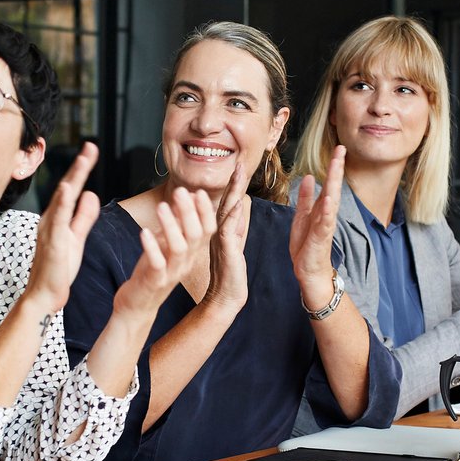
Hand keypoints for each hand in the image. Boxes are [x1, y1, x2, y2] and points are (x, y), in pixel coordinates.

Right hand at [23, 142, 102, 315]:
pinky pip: (56, 221)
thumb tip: (90, 194)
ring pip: (61, 200)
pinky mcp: (52, 244)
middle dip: (79, 167)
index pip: (72, 189)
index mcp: (58, 217)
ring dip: (72, 179)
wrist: (45, 295)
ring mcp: (49, 230)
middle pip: (66, 188)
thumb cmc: (58, 268)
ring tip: (83, 161)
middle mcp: (51, 220)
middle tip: (91, 147)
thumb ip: (83, 217)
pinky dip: (61, 204)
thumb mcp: (76, 237)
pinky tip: (66, 190)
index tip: (91, 150)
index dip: (82, 169)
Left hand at [116, 185, 213, 315]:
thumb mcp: (167, 243)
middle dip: (189, 212)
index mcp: (191, 253)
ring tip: (162, 207)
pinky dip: (151, 247)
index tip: (197, 192)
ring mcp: (172, 273)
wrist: (139, 304)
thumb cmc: (153, 270)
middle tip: (179, 192)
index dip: (204, 211)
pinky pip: (158, 264)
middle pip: (195, 235)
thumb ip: (177, 223)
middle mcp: (186, 262)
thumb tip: (186, 196)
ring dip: (170, 225)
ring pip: (179, 248)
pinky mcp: (155, 282)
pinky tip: (144, 232)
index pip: (206, 230)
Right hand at [203, 163, 252, 313]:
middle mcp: (219, 231)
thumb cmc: (230, 273)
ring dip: (231, 191)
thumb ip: (237, 227)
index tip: (240, 166)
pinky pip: (228, 229)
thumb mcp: (234, 245)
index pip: (229, 202)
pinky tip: (238, 202)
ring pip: (224, 210)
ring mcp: (220, 239)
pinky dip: (233, 214)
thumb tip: (239, 209)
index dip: (235, 185)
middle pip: (226, 201)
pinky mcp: (225, 249)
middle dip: (233, 181)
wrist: (225, 297)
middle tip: (238, 163)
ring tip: (237, 174)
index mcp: (223, 229)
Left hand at [289, 144, 346, 307]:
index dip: (333, 166)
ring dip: (334, 185)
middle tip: (341, 150)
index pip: (329, 183)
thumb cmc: (307, 245)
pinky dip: (328, 211)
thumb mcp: (302, 216)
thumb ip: (306, 197)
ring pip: (331, 201)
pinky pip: (325, 222)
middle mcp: (326, 214)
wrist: (309, 270)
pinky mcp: (321, 238)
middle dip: (336, 169)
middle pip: (333, 187)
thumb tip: (308, 177)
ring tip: (336, 168)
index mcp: (321, 208)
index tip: (338, 148)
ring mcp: (325, 225)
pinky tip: (329, 200)